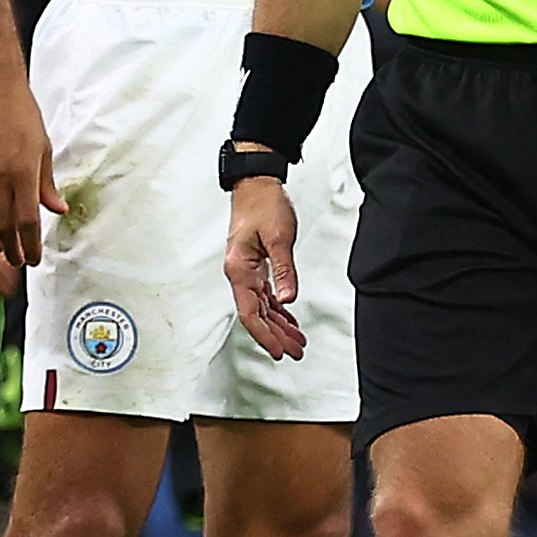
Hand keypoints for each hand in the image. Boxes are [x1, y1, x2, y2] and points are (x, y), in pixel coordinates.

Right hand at [0, 65, 65, 269]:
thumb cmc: (23, 114)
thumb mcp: (43, 147)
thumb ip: (47, 183)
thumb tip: (59, 211)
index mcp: (24, 171)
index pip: (27, 220)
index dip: (30, 244)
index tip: (34, 260)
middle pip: (2, 225)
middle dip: (12, 249)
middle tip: (18, 262)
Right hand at [224, 174, 303, 360]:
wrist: (257, 184)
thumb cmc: (263, 204)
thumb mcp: (278, 238)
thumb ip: (284, 271)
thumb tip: (288, 299)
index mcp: (239, 269)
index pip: (250, 313)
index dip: (265, 336)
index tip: (278, 352)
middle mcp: (239, 273)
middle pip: (256, 315)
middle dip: (276, 336)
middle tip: (295, 352)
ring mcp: (246, 270)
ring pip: (262, 307)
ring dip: (279, 325)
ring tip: (296, 340)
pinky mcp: (255, 265)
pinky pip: (265, 295)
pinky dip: (278, 309)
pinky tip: (288, 318)